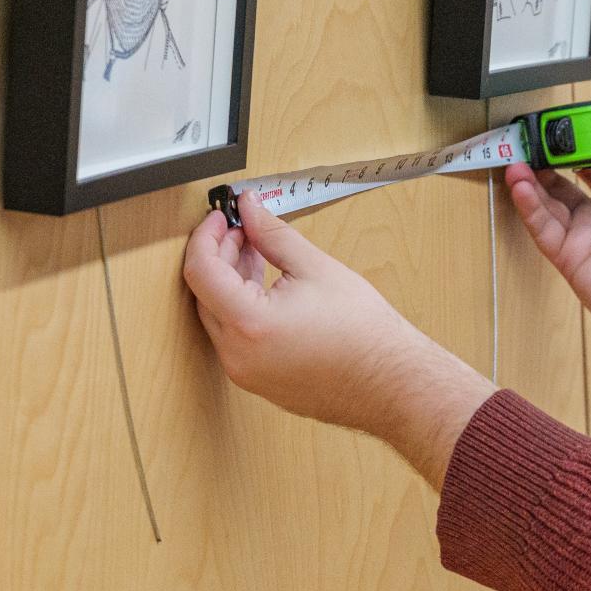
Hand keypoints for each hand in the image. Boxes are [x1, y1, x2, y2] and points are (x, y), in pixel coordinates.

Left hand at [182, 190, 496, 488]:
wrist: (389, 382)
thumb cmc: (363, 332)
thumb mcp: (316, 268)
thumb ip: (273, 235)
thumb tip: (250, 209)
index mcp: (249, 323)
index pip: (201, 271)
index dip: (207, 237)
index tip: (222, 217)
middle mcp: (237, 353)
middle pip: (205, 293)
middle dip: (218, 256)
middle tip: (242, 230)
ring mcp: (244, 372)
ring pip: (218, 316)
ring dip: (229, 282)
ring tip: (256, 254)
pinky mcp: (257, 380)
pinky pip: (234, 337)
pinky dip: (241, 307)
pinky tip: (265, 288)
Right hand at [506, 110, 590, 395]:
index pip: (589, 165)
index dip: (574, 148)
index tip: (560, 128)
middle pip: (560, 184)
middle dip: (542, 163)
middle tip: (525, 141)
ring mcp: (582, 237)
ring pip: (546, 205)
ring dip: (529, 183)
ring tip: (516, 160)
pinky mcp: (569, 258)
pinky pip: (544, 229)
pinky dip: (530, 208)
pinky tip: (521, 186)